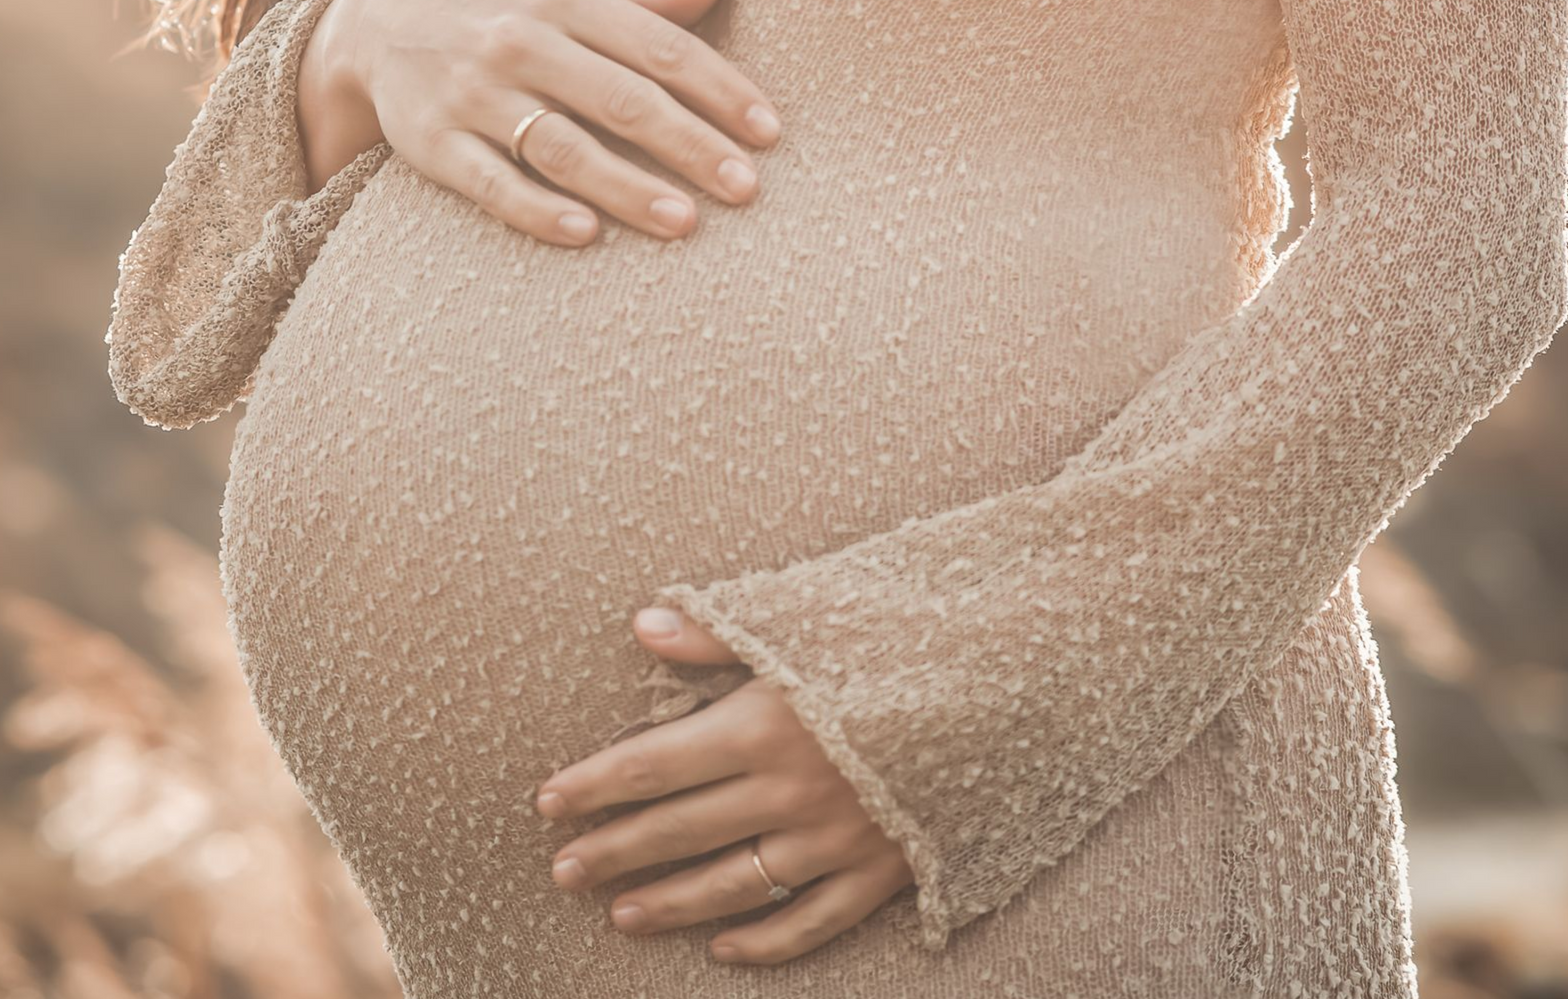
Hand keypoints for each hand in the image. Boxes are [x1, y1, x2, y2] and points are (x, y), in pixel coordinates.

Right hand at [296, 0, 782, 243]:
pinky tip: (586, 236)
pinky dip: (537, 210)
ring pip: (562, 147)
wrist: (378, 14)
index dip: (720, 90)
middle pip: (621, 101)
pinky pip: (491, 183)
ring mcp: (473, 94)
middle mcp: (519, 40)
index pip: (659, 47)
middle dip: (690, 147)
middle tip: (746, 189)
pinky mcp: (432, 142)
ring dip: (626, 188)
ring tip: (684, 223)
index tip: (769, 132)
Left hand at [532, 607, 914, 965]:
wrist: (1021, 683)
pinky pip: (811, 923)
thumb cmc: (910, 638)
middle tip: (560, 869)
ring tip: (619, 912)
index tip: (546, 801)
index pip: (652, 763)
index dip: (594, 784)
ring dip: (670, 902)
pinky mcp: (884, 870)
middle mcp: (792, 790)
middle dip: (613, 849)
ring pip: (733, 884)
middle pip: (679, 829)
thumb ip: (723, 631)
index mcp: (766, 722)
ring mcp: (837, 839)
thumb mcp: (814, 620)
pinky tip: (723, 948)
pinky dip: (763, 940)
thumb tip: (643, 624)